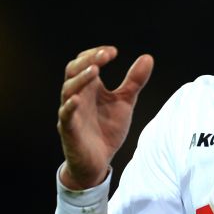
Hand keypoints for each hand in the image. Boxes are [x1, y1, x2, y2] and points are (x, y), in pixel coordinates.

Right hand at [57, 46, 153, 189]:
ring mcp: (72, 112)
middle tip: (105, 55)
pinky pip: (65, 116)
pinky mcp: (69, 130)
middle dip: (88, 61)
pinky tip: (76, 99)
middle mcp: (78, 96)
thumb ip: (134, 81)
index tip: (113, 52)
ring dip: (81, 79)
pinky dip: (69, 107)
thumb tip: (147, 57)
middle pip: (73, 71)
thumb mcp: (125, 102)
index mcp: (90, 87)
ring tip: (95, 70)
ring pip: (68, 90)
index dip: (96, 54)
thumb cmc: (107, 128)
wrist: (99, 161)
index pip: (85, 62)